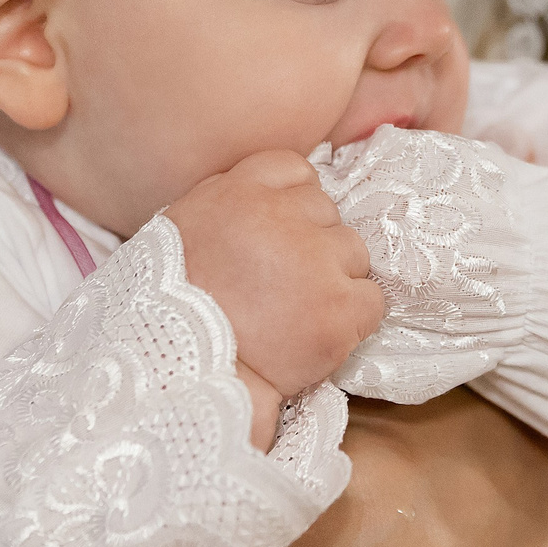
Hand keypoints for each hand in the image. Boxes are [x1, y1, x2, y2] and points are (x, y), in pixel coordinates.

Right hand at [102, 390, 547, 546]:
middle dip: (487, 507)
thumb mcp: (395, 388)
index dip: (481, 438)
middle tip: (422, 502)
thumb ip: (425, 385)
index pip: (526, 437)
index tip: (437, 440)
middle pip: (528, 510)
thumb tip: (415, 362)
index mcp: (540, 453)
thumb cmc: (355, 456)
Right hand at [172, 150, 386, 395]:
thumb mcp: (185, 231)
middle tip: (281, 287)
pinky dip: (352, 320)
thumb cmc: (175, 310)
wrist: (179, 376)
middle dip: (312, 246)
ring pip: (354, 253)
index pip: (294, 170)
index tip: (280, 235)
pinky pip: (372, 301)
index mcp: (237, 194)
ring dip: (334, 281)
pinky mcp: (338, 310)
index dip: (293, 204)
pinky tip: (315, 336)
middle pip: (327, 213)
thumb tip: (275, 192)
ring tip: (295, 315)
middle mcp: (279, 218)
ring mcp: (314, 263)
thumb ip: (229, 201)